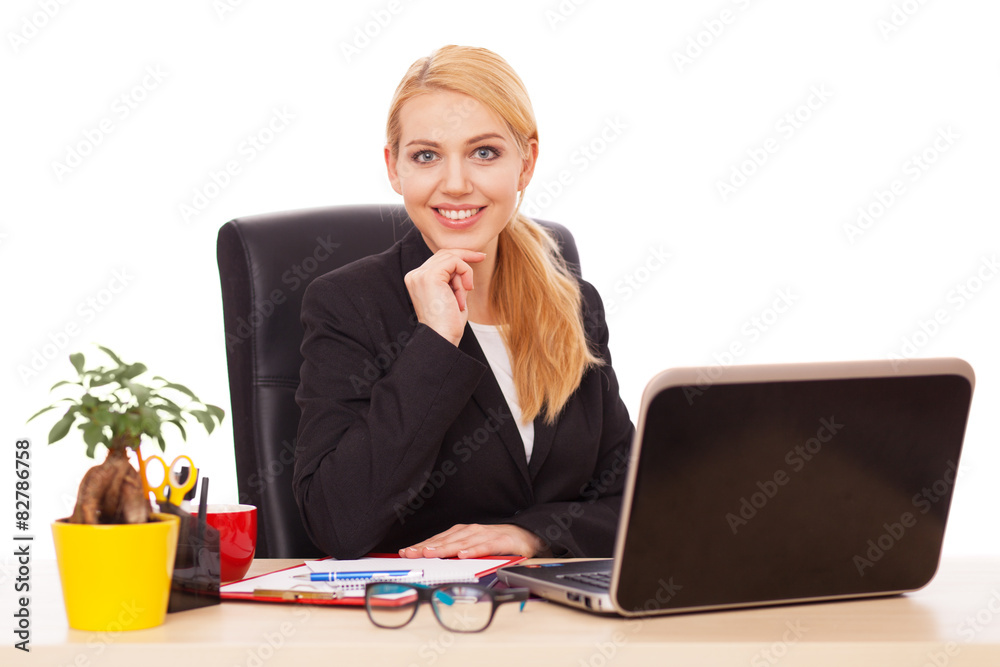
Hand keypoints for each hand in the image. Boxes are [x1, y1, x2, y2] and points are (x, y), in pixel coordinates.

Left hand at [399, 523, 546, 558]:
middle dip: (427, 546)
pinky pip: (486, 546)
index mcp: (463, 533)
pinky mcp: (502, 540)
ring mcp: (486, 534)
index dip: (422, 545)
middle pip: (447, 540)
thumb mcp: (474, 549)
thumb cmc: (498, 544)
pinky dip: (474, 550)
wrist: (528, 536)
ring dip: (446, 547)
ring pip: (463, 542)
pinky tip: (464, 555)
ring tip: (432, 553)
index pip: (439, 540)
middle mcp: (472, 531)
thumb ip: (456, 554)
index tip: (406, 552)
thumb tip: (432, 561)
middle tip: (412, 553)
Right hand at [404, 249, 485, 345]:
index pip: (439, 260)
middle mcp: (415, 275)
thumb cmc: (449, 323)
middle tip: (483, 257)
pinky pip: (454, 261)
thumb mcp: (453, 296)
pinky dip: (466, 273)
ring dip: (464, 274)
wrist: (442, 338)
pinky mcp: (429, 276)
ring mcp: (420, 275)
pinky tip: (466, 290)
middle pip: (444, 253)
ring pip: (450, 256)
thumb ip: (454, 280)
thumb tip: (465, 266)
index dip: (459, 257)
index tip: (479, 257)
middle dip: (466, 256)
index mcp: (417, 280)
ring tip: (463, 294)